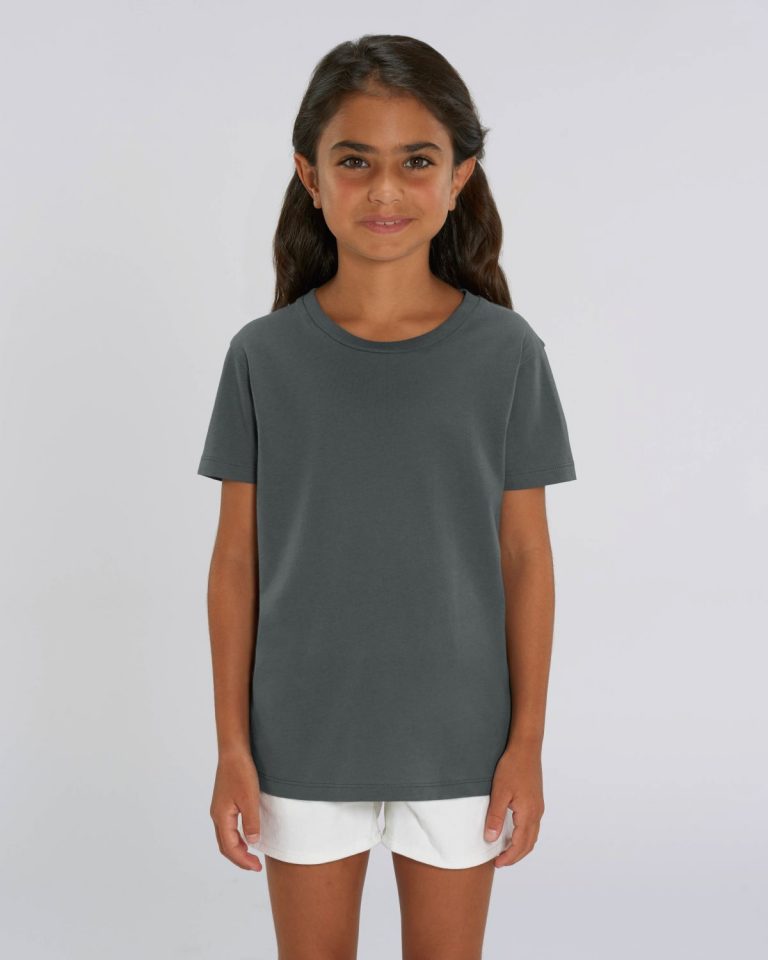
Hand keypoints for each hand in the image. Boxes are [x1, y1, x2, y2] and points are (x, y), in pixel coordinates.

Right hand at [210, 751, 263, 871]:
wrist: (233, 752)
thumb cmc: (241, 773)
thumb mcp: (250, 799)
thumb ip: (251, 822)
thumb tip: (252, 843)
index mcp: (221, 817)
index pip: (230, 847)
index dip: (243, 860)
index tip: (257, 867)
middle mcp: (217, 815)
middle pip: (224, 845)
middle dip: (239, 858)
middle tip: (255, 866)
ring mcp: (219, 809)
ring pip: (225, 837)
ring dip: (237, 849)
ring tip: (251, 855)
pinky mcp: (224, 802)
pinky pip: (227, 827)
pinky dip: (235, 838)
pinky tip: (246, 836)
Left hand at [484, 741, 544, 868]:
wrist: (526, 748)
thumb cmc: (512, 767)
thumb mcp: (499, 792)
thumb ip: (495, 817)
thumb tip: (491, 839)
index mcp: (528, 814)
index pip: (520, 844)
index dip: (509, 857)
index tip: (497, 863)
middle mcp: (536, 813)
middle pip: (529, 843)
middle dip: (515, 856)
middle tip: (500, 862)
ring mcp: (538, 807)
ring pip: (532, 835)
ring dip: (520, 846)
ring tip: (506, 850)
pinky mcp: (536, 800)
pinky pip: (532, 825)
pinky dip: (524, 835)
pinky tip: (513, 832)